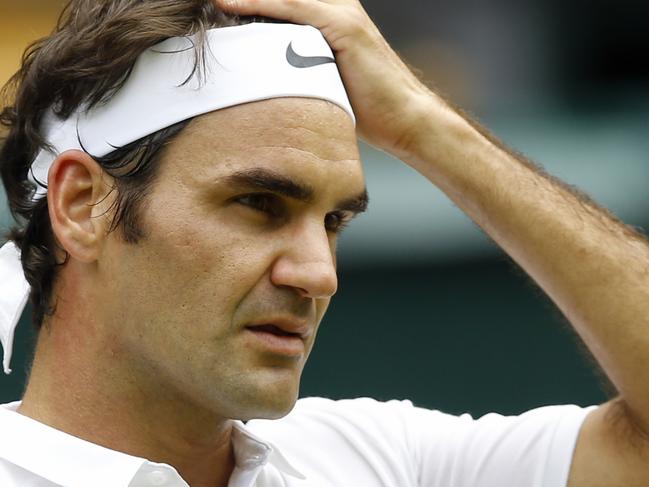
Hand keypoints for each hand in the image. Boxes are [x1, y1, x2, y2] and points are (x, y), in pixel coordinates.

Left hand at [214, 0, 434, 158]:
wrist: (403, 119)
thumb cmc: (361, 105)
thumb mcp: (318, 78)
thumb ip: (290, 65)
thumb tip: (253, 76)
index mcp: (325, 13)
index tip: (204, 2)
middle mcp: (333, 4)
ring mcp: (340, 12)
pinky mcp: (344, 27)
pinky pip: (293, 7)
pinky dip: (257, 2)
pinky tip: (224, 1)